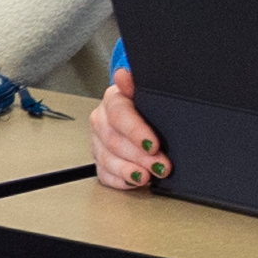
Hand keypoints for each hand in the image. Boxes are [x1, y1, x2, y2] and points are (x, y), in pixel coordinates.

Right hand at [90, 64, 166, 188]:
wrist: (135, 113)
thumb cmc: (143, 104)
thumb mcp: (145, 91)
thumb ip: (136, 84)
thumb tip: (124, 75)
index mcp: (113, 101)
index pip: (119, 115)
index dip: (136, 132)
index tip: (153, 144)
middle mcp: (101, 121)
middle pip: (114, 141)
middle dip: (139, 156)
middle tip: (160, 166)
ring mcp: (97, 142)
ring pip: (106, 159)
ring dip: (129, 171)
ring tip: (147, 177)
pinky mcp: (99, 159)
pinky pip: (103, 174)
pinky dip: (120, 180)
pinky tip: (134, 182)